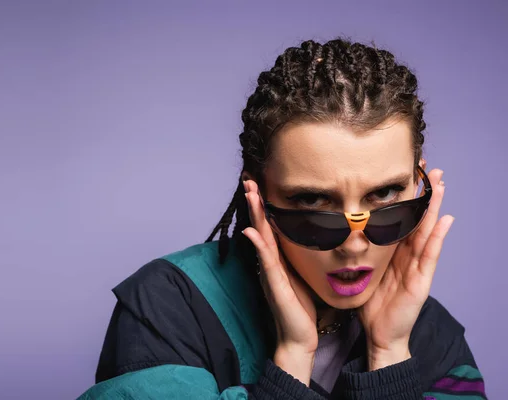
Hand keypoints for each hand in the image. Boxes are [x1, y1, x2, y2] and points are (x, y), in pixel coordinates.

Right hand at [241, 179, 317, 384]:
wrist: (299, 337)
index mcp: (280, 259)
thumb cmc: (304, 307)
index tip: (262, 182)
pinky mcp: (274, 285)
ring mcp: (270, 272)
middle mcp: (271, 262)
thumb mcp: (306, 275)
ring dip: (254, 215)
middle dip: (256, 202)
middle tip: (249, 178)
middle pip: (262, 226)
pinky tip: (251, 231)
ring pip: (261, 238)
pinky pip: (265, 261)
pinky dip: (257, 245)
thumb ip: (306, 256)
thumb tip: (319, 237)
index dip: (266, 205)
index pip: (272, 225)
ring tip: (249, 194)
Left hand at [359, 169, 453, 370]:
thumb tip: (341, 231)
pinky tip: (445, 220)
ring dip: (434, 207)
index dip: (406, 198)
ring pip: (427, 231)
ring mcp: (417, 268)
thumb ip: (361, 252)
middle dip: (426, 194)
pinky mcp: (421, 282)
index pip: (402, 219)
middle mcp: (408, 256)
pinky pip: (430, 256)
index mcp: (394, 253)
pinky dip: (437, 237)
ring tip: (441, 184)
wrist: (379, 333)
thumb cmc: (372, 303)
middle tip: (431, 168)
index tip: (407, 174)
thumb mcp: (364, 271)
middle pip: (419, 220)